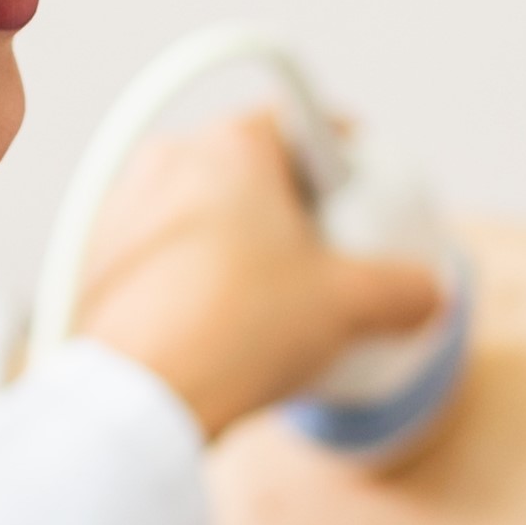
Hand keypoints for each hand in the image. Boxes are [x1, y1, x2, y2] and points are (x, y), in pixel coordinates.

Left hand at [65, 111, 452, 438]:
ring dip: (242, 246)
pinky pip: (165, 250)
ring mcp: (123, 206)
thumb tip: (429, 293)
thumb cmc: (238, 332)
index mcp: (233, 145)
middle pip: (255, 171)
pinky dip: (196, 274)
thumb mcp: (348, 307)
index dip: (344, 161)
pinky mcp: (96, 256)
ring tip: (270, 307)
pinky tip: (219, 325)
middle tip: (325, 264)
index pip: (306, 125)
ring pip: (206, 212)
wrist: (136, 399)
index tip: (361, 196)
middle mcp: (169, 158)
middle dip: (293, 212)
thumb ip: (405, 290)